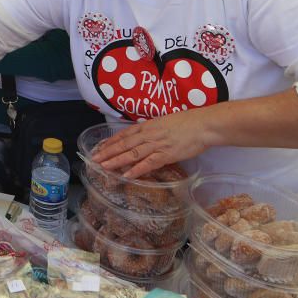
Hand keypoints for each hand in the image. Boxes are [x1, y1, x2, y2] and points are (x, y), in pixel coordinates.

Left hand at [91, 108, 212, 178]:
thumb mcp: (165, 122)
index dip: (111, 141)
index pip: (124, 134)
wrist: (203, 125)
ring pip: (132, 153)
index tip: (100, 147)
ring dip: (116, 161)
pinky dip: (137, 169)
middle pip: (124, 144)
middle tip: (94, 159)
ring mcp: (156, 145)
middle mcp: (148, 135)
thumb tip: (145, 136)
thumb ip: (153, 130)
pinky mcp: (166, 155)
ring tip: (103, 167)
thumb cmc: (188, 123)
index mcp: (147, 126)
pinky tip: (126, 175)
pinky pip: (148, 163)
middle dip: (108, 152)